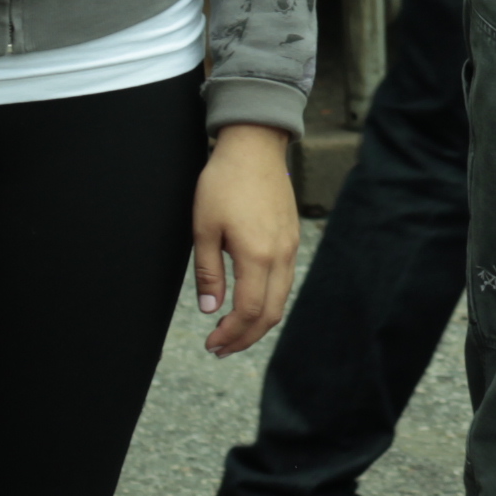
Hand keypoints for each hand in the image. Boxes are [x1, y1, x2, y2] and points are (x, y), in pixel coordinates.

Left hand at [191, 123, 300, 356]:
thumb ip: (208, 272)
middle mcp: (281, 254)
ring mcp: (291, 245)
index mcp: (258, 255)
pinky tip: (250, 300)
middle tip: (219, 348)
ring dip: (259, 321)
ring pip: (282, 298)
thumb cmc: (224, 184)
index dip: (230, 334)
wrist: (254, 147)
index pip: (250, 311)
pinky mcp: (291, 236)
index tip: (210, 343)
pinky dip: (269, 300)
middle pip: (272, 312)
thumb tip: (210, 309)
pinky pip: (285, 279)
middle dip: (246, 337)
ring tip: (233, 331)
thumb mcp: (204, 229)